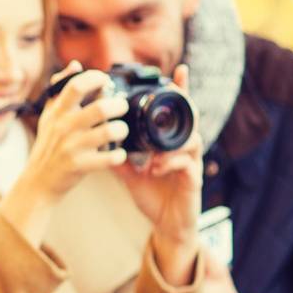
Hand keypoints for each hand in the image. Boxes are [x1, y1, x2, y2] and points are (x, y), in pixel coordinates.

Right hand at [1, 64, 130, 246]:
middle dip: (118, 105)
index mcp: (58, 112)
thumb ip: (60, 89)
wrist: (38, 181)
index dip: (95, 78)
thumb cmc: (47, 145)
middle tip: (121, 107)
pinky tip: (118, 154)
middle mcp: (64, 127)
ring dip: (121, 129)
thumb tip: (75, 65)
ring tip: (121, 130)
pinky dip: (118, 155)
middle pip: (99, 108)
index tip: (105, 81)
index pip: (76, 85)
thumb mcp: (49, 116)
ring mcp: (71, 147)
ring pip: (108, 131)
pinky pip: (108, 158)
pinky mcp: (78, 165)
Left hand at [114, 65, 203, 284]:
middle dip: (186, 102)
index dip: (180, 90)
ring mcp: (192, 163)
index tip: (178, 68)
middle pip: (191, 118)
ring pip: (191, 139)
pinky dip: (170, 163)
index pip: (176, 112)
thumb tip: (99, 138)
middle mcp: (184, 149)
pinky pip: (186, 164)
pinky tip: (155, 167)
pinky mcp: (193, 180)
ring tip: (153, 149)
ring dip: (170, 141)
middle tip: (177, 88)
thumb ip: (119, 154)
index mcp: (168, 143)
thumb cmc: (152, 194)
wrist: (165, 224)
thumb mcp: (130, 172)